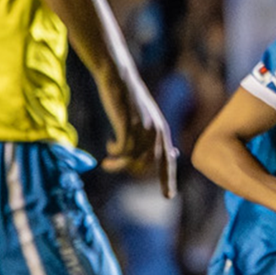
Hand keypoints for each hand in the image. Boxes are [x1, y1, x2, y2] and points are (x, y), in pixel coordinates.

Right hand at [101, 74, 177, 197]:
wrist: (118, 78)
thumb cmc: (129, 99)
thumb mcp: (144, 118)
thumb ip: (150, 135)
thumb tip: (164, 152)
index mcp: (162, 131)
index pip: (168, 161)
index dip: (168, 179)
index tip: (169, 196)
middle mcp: (156, 131)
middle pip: (148, 164)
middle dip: (130, 169)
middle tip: (111, 166)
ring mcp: (143, 127)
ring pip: (133, 158)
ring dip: (118, 163)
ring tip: (107, 162)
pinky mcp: (128, 123)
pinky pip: (122, 149)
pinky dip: (114, 151)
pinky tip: (109, 145)